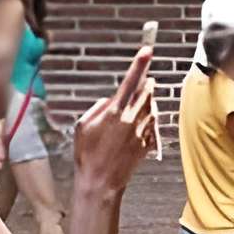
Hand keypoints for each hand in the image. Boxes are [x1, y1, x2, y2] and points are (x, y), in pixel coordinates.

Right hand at [70, 48, 157, 198]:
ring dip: (147, 103)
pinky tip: (135, 130)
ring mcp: (141, 133)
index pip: (130, 82)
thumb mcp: (82, 127)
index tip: (147, 50)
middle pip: (146, 93)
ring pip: (151, 109)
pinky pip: (152, 126)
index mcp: (114, 113)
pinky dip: (147, 123)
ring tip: (134, 110)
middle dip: (146, 85)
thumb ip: (97, 108)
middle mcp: (130, 120)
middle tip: (145, 81)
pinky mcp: (147, 144)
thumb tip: (110, 100)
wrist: (100, 183)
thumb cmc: (87, 156)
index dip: (139, 64)